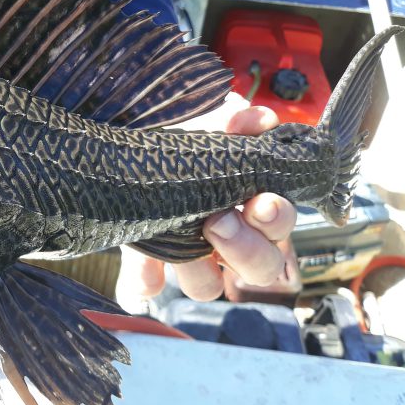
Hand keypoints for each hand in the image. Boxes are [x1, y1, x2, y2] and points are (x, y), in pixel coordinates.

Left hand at [119, 95, 296, 300]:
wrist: (126, 148)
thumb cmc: (180, 139)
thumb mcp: (204, 125)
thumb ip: (231, 121)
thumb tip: (256, 119)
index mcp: (249, 208)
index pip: (277, 228)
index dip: (275, 220)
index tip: (261, 201)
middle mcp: (225, 240)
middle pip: (259, 267)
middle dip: (247, 247)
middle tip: (220, 221)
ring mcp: (187, 255)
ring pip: (208, 285)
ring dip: (199, 268)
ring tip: (182, 235)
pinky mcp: (146, 262)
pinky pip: (148, 286)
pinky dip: (145, 280)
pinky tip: (143, 269)